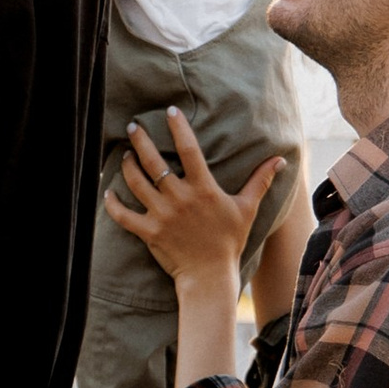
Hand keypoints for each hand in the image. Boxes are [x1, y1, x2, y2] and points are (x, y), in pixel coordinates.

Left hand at [105, 110, 285, 285]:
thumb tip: (280, 159)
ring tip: (124, 154)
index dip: (178, 128)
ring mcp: (162, 215)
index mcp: (203, 189)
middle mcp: (180, 198)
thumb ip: (260, 181)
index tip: (170, 111)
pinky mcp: (149, 232)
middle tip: (133, 125)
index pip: (189, 149)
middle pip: (153, 161)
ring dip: (127, 165)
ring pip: (136, 183)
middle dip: (140, 140)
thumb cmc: (229, 241)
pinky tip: (108, 192)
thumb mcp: (248, 208)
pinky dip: (112, 203)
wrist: (210, 276)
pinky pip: (123, 215)